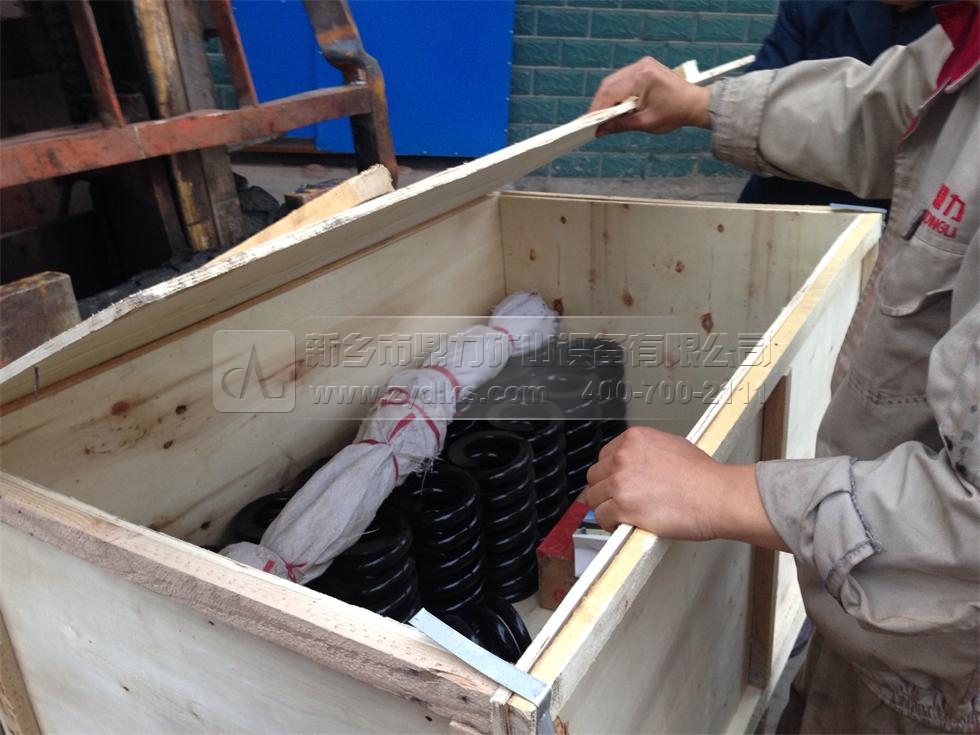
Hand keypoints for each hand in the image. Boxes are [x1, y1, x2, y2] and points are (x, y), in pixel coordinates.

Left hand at [584, 427, 788, 549]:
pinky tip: (621, 525)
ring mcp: (621, 482)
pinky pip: (601, 517)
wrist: (716, 496)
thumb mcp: (672, 446)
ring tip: (620, 515)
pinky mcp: (623, 507)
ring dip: (605, 508)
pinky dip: (609, 524)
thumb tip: (635, 464)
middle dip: (604, 490)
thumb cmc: (703, 476)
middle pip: (595, 476)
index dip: (609, 473)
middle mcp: (623, 457)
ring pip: (593, 498)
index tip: (614, 483)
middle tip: (617, 501)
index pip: (604, 456)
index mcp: (634, 439)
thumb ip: (645, 452)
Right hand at [587, 56, 711, 136]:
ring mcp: (642, 65)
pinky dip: (615, 93)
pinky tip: (613, 106)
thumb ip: (621, 125)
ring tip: (601, 116)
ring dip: (606, 98)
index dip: (598, 109)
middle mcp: (641, 67)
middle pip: (609, 84)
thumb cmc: (675, 113)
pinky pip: (622, 79)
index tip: (588, 123)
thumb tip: (601, 130)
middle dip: (599, 104)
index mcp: (643, 78)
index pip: (611, 92)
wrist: (694, 103)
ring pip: (613, 81)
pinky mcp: (644, 67)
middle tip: (592, 122)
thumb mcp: (646, 123)